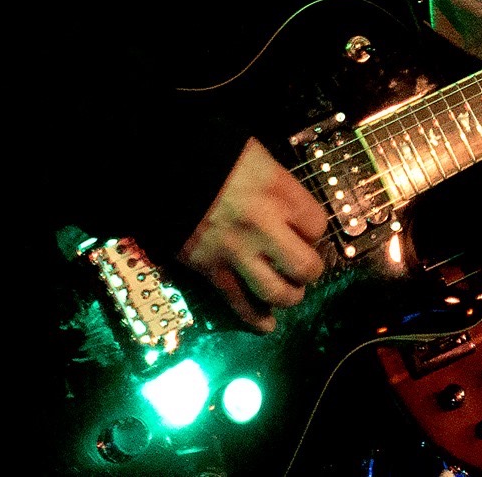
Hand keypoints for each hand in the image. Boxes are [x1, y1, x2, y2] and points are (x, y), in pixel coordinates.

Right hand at [178, 137, 328, 331]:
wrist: (163, 169)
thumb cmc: (213, 155)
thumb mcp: (257, 158)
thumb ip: (279, 186)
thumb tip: (292, 210)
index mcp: (279, 193)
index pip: (318, 227)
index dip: (314, 232)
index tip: (304, 231)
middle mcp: (264, 226)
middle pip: (305, 267)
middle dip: (308, 271)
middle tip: (301, 266)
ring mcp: (237, 252)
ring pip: (277, 293)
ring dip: (287, 296)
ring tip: (287, 291)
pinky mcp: (212, 270)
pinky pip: (238, 303)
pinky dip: (254, 319)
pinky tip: (266, 325)